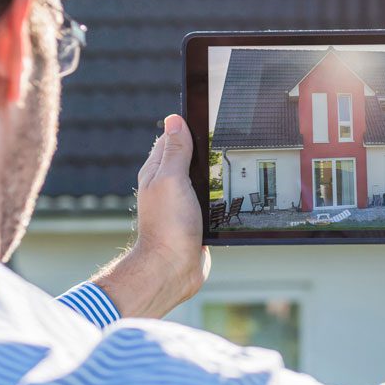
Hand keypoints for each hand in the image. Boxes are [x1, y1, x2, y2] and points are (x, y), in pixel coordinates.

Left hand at [94, 114, 210, 318]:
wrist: (174, 268)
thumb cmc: (168, 226)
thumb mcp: (172, 179)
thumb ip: (175, 151)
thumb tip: (174, 119)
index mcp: (156, 171)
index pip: (171, 138)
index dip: (187, 126)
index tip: (206, 116)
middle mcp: (167, 184)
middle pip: (188, 156)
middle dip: (203, 147)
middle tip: (223, 137)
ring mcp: (182, 202)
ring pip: (201, 177)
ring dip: (212, 172)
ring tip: (228, 161)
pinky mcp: (196, 218)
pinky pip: (209, 198)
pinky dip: (217, 193)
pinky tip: (228, 191)